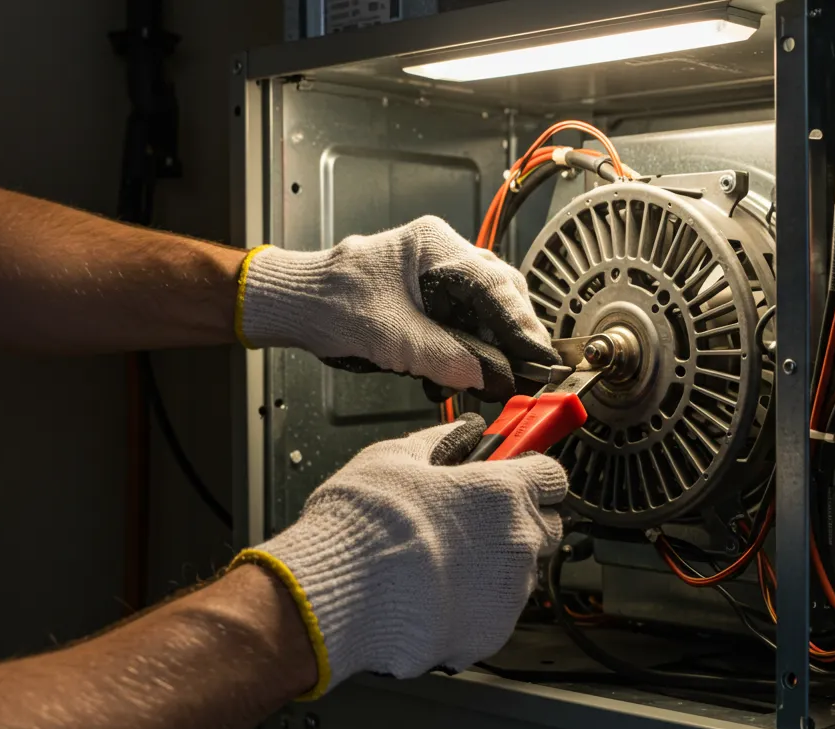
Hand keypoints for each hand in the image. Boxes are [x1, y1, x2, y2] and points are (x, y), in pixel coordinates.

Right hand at [231, 414, 565, 696]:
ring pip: (520, 574)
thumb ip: (438, 443)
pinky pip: (495, 615)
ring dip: (495, 567)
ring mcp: (509, 593)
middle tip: (475, 520)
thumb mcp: (394, 458)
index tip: (516, 475)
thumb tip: (457, 433)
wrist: (339, 593)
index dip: (530, 475)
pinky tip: (433, 595)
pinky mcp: (490, 635)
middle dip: (519, 521)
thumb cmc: (364, 524)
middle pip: (546, 527)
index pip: (552, 477)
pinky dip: (474, 607)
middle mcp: (518, 543)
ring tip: (441, 563)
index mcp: (503, 493)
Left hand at [236, 216, 555, 401]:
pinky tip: (464, 370)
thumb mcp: (393, 339)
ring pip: (484, 307)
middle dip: (512, 333)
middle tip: (527, 369)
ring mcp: (436, 272)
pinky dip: (469, 345)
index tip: (538, 355)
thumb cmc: (328, 304)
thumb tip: (491, 376)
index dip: (520, 324)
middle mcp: (441, 252)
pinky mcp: (428, 295)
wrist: (296, 306)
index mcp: (435, 246)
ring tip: (495, 376)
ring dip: (490, 343)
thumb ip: (446, 358)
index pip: (494, 285)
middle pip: (498, 292)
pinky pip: (463, 318)